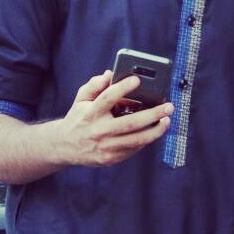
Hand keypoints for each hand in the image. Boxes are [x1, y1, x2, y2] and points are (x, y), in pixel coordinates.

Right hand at [58, 70, 172, 166]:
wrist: (65, 147)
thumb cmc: (78, 118)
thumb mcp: (81, 99)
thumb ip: (94, 85)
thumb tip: (110, 74)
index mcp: (90, 113)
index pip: (107, 98)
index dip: (122, 88)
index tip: (137, 79)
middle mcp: (98, 131)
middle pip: (130, 123)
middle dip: (152, 114)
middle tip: (168, 106)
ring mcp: (105, 147)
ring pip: (136, 140)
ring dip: (155, 131)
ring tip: (167, 121)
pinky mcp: (111, 158)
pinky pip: (133, 149)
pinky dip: (146, 140)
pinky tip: (154, 131)